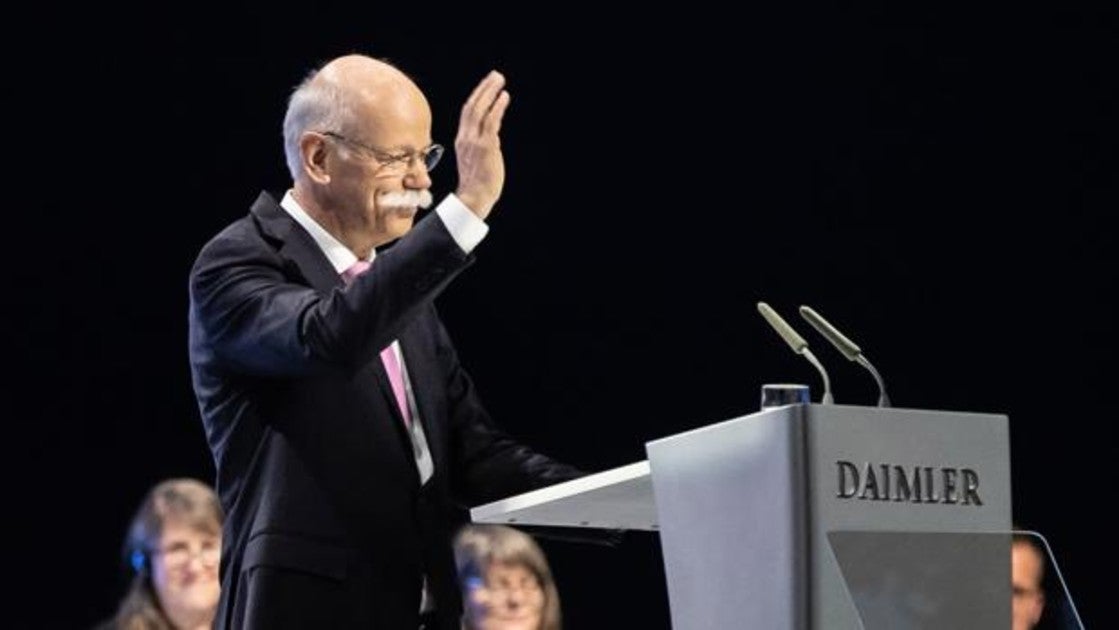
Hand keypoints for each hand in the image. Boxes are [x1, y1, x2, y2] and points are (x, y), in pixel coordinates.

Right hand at [454, 71, 509, 219]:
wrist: (475, 198)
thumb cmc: (478, 184)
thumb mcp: (476, 160)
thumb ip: (482, 146)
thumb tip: (492, 139)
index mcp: (462, 140)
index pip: (467, 113)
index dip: (477, 96)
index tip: (487, 86)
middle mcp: (465, 138)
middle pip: (471, 106)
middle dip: (484, 88)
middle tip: (495, 75)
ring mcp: (474, 141)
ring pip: (479, 109)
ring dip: (490, 92)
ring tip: (500, 80)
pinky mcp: (485, 146)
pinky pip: (490, 121)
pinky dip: (497, 106)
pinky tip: (504, 96)